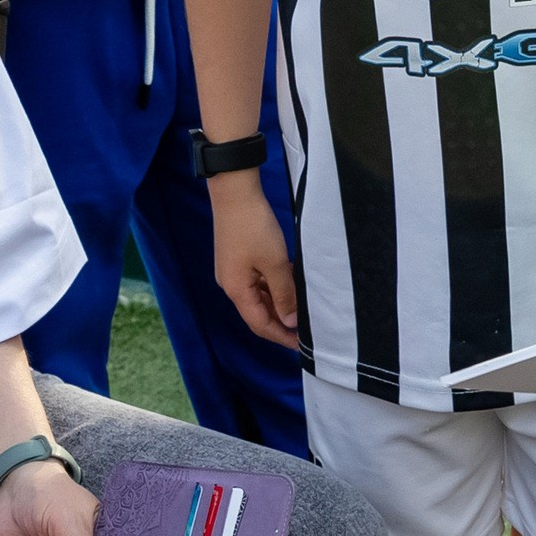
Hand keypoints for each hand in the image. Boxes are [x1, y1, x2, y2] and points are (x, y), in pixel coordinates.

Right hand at [209, 178, 299, 347]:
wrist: (235, 192)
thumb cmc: (254, 226)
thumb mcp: (275, 263)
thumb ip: (284, 294)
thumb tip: (290, 321)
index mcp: (236, 290)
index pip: (260, 324)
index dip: (280, 336)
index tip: (300, 343)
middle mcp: (231, 285)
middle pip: (257, 313)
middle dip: (280, 322)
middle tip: (305, 328)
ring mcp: (233, 271)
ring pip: (258, 297)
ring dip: (278, 303)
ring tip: (301, 306)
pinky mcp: (238, 259)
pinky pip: (257, 282)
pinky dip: (273, 287)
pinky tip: (290, 283)